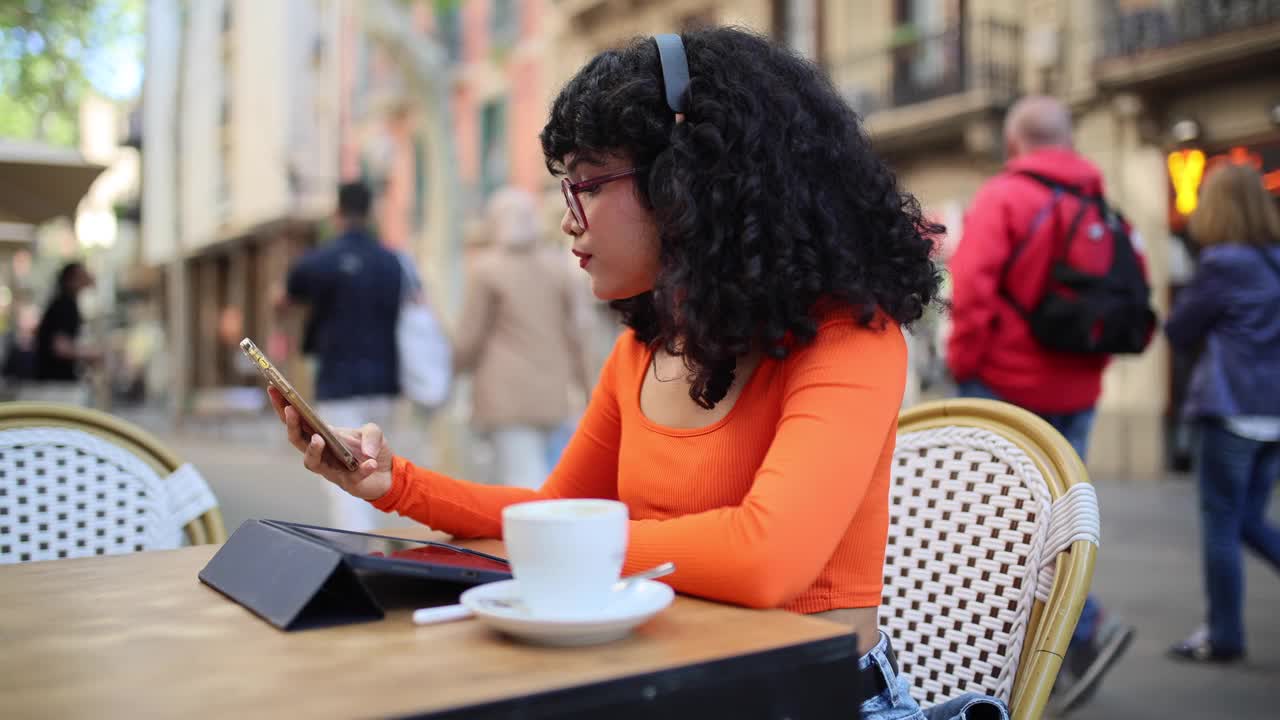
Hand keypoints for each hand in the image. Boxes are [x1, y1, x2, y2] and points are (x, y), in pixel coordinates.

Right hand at [267, 386, 393, 500]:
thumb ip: (370, 434)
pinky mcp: (348, 483)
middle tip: (291, 411)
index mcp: (322, 434)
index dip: (283, 406)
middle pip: (297, 440)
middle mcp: (321, 452)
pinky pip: (352, 477)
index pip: (298, 420)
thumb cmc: (371, 449)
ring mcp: (331, 469)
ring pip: (312, 462)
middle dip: (292, 425)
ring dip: (312, 450)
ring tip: (318, 439)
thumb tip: (366, 452)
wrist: (387, 473)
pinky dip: (361, 470)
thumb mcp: (373, 432)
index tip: (274, 387)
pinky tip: (371, 463)